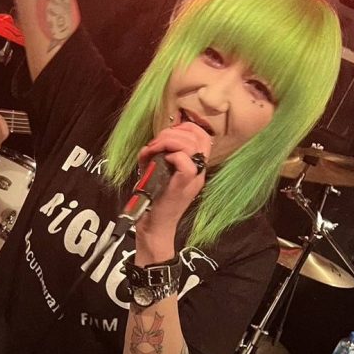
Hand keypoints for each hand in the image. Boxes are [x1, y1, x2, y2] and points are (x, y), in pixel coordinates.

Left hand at [134, 122, 211, 259]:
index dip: (185, 127)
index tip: (165, 135)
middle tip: (155, 144)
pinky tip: (159, 161)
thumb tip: (151, 143)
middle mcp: (199, 170)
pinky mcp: (184, 185)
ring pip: (192, 145)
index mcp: (195, 166)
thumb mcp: (155, 170)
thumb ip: (156, 154)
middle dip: (172, 132)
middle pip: (198, 136)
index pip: (202, 135)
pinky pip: (184, 161)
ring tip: (154, 150)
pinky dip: (169, 154)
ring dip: (168, 141)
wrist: (153, 226)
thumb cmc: (153, 199)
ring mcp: (193, 178)